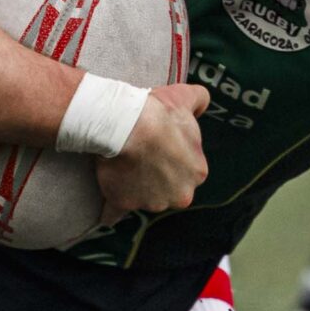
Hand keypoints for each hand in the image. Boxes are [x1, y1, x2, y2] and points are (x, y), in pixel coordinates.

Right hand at [96, 84, 209, 223]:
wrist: (125, 124)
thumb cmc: (158, 113)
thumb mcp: (186, 97)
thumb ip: (200, 100)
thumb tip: (202, 104)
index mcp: (197, 172)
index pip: (186, 170)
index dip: (172, 158)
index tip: (158, 146)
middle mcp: (179, 194)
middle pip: (168, 190)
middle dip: (157, 179)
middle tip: (141, 157)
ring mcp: (152, 202)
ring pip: (144, 199)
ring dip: (135, 187)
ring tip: (122, 165)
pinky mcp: (124, 205)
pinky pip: (115, 213)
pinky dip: (111, 211)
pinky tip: (106, 204)